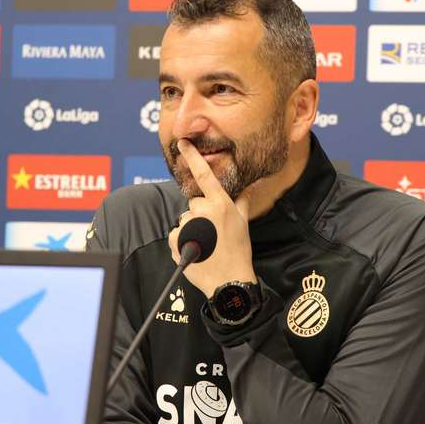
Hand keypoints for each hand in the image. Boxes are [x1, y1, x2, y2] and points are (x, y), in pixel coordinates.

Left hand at [168, 139, 256, 297]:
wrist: (229, 281)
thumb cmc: (239, 252)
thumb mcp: (244, 224)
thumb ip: (242, 202)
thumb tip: (247, 186)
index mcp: (221, 204)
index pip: (205, 175)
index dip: (193, 157)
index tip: (182, 143)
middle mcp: (204, 211)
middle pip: (194, 204)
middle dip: (201, 215)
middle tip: (214, 232)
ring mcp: (189, 225)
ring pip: (186, 219)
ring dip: (193, 229)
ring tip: (207, 244)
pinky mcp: (177, 239)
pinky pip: (177, 234)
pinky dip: (183, 241)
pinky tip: (196, 251)